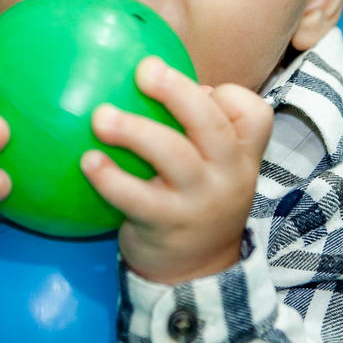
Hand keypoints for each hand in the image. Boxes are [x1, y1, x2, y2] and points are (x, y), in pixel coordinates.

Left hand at [81, 56, 273, 285]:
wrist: (196, 272)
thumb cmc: (194, 199)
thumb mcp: (211, 165)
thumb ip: (193, 125)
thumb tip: (146, 71)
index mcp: (241, 153)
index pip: (254, 113)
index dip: (228, 95)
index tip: (200, 84)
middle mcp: (227, 173)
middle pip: (211, 125)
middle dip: (178, 92)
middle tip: (144, 69)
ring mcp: (198, 201)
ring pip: (174, 156)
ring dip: (136, 131)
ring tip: (100, 116)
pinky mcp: (166, 225)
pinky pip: (137, 198)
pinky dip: (111, 178)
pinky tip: (88, 162)